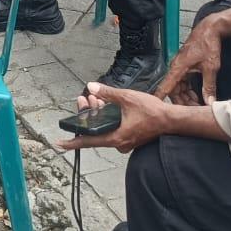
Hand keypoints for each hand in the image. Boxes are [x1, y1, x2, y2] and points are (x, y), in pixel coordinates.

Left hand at [57, 83, 171, 153]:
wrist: (171, 120)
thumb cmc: (152, 111)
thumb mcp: (127, 98)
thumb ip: (107, 93)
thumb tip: (91, 87)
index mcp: (115, 137)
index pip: (88, 141)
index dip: (72, 142)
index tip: (59, 143)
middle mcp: (118, 143)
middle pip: (95, 131)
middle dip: (87, 114)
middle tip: (83, 99)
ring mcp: (124, 142)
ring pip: (104, 128)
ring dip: (98, 113)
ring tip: (94, 97)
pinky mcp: (129, 137)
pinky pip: (112, 128)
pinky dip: (107, 117)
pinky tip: (106, 104)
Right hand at [155, 12, 225, 104]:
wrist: (210, 29)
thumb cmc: (208, 44)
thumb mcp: (210, 67)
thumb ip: (208, 86)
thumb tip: (209, 103)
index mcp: (178, 68)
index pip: (165, 87)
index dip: (160, 99)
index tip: (155, 110)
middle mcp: (176, 68)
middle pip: (173, 91)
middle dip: (182, 103)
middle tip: (193, 111)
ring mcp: (180, 67)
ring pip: (178, 88)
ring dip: (186, 97)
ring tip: (197, 106)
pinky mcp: (185, 67)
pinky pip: (183, 82)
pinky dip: (189, 91)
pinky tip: (197, 96)